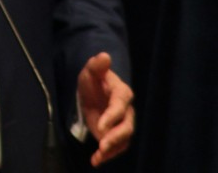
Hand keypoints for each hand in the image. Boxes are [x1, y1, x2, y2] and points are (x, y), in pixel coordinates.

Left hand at [77, 52, 134, 166]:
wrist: (92, 92)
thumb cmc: (93, 80)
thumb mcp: (90, 71)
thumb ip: (96, 65)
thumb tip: (103, 56)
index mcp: (122, 94)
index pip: (120, 106)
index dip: (112, 116)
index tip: (101, 126)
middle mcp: (126, 111)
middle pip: (126, 126)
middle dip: (115, 137)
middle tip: (102, 145)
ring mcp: (122, 124)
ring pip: (123, 139)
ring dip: (112, 149)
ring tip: (98, 156)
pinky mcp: (115, 135)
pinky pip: (116, 147)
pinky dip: (107, 155)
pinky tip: (95, 160)